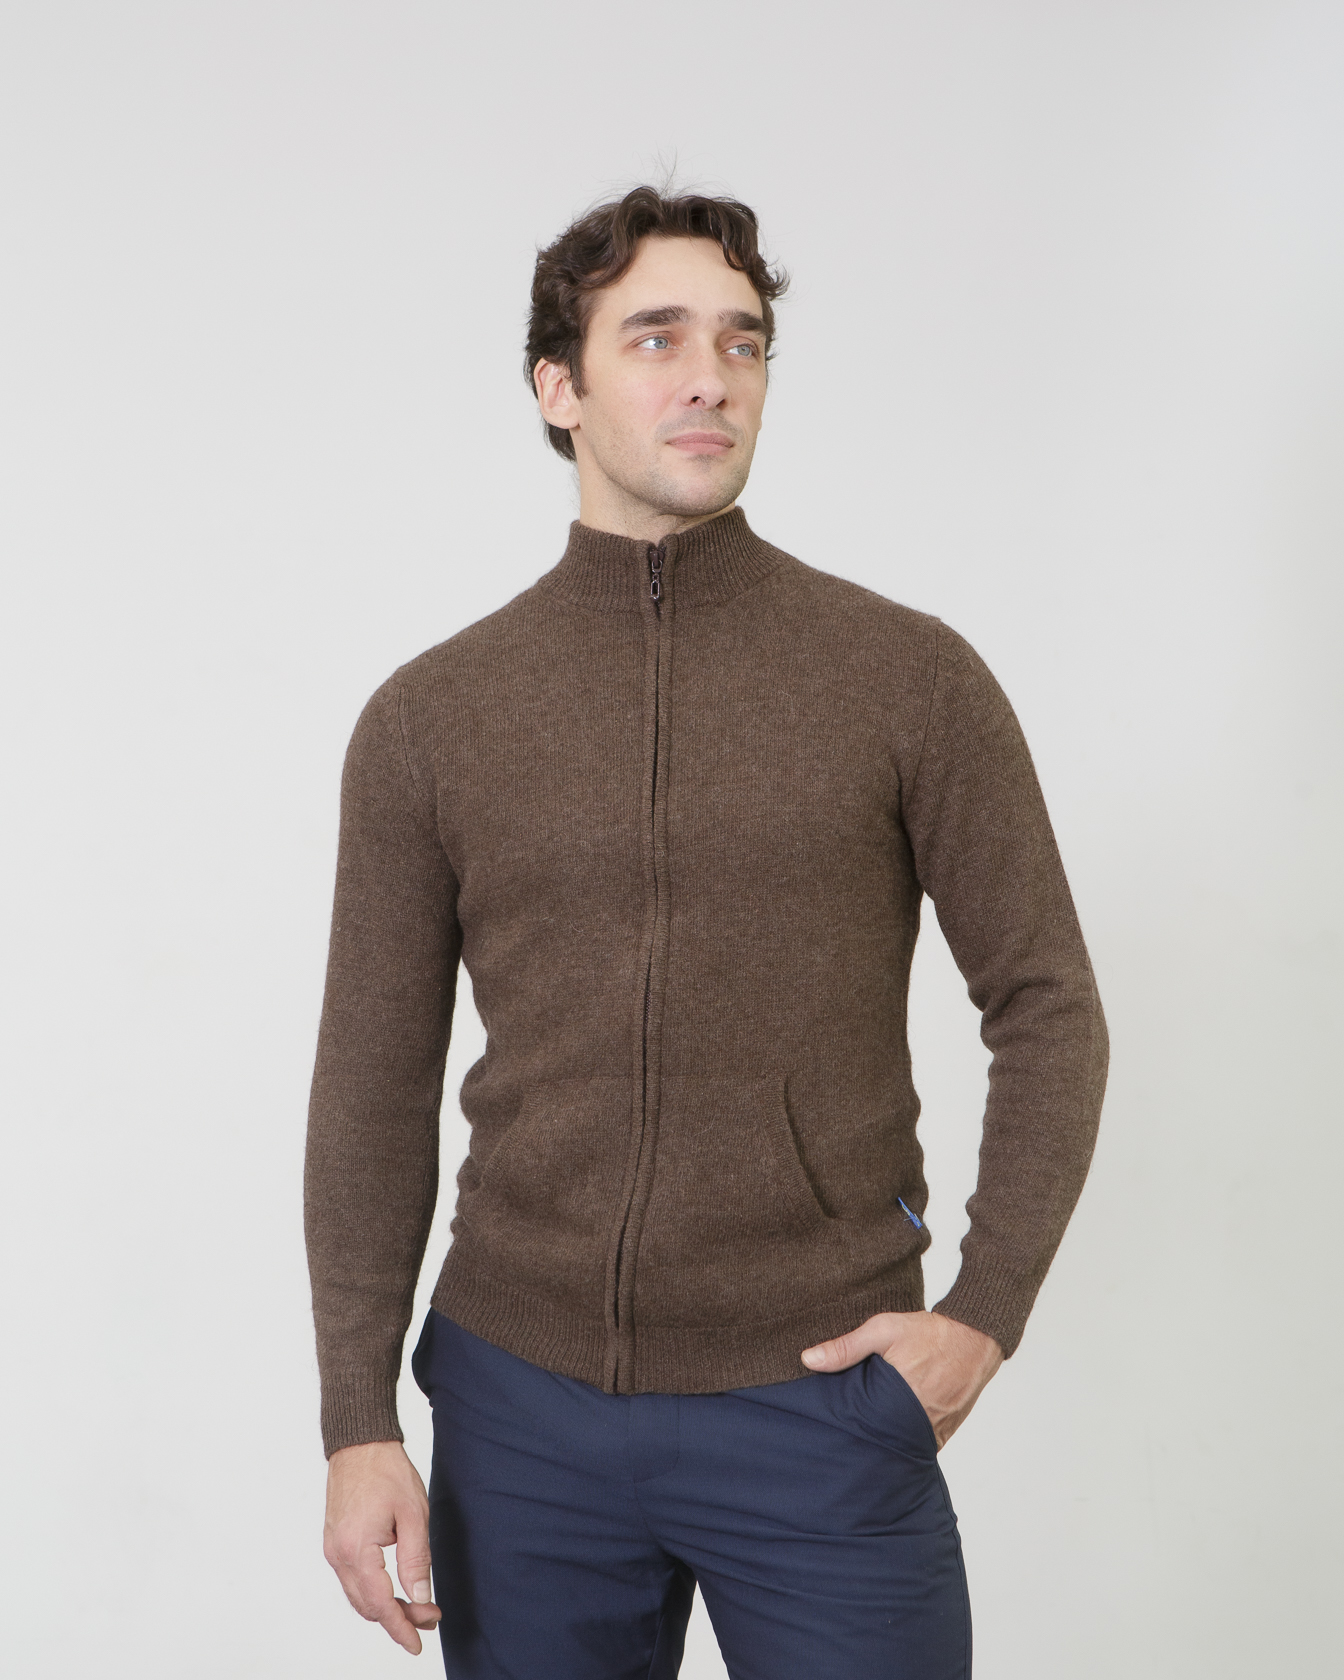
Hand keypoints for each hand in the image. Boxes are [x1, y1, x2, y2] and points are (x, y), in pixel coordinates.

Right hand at [324, 1440, 441, 1654]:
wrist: (360, 1443)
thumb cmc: (386, 1471)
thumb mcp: (413, 1514)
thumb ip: (416, 1559)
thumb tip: (420, 1597)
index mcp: (356, 1549)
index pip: (380, 1603)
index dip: (401, 1627)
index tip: (418, 1643)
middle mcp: (338, 1554)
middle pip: (368, 1605)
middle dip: (398, 1618)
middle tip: (429, 1617)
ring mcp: (333, 1549)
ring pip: (358, 1595)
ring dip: (386, 1606)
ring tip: (417, 1604)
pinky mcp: (334, 1542)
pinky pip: (352, 1580)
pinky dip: (373, 1591)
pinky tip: (394, 1588)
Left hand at [801, 1310, 1002, 1448]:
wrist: (975, 1337)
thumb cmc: (930, 1333)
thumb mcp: (883, 1330)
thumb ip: (846, 1346)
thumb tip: (808, 1360)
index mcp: (899, 1400)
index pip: (864, 1429)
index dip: (847, 1431)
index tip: (832, 1431)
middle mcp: (919, 1422)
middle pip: (882, 1442)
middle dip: (864, 1440)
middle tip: (844, 1437)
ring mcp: (935, 1431)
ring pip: (901, 1446)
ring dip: (886, 1441)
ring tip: (866, 1436)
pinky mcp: (946, 1432)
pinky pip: (920, 1444)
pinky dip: (906, 1440)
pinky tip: (892, 1433)